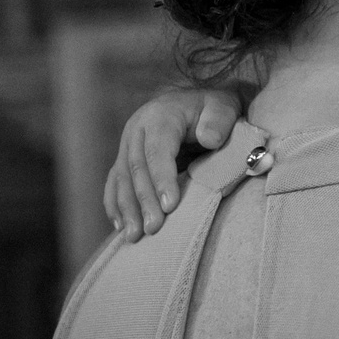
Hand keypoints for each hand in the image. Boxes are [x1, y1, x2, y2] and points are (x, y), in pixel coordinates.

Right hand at [103, 86, 242, 241]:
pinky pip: (115, 183)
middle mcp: (137, 130)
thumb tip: (209, 139)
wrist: (198, 103)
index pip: (157, 150)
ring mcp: (127, 145)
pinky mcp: (124, 158)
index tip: (170, 206)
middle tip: (153, 229)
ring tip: (134, 235)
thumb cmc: (213, 109)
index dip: (162, 178)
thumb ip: (218, 120)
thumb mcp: (223, 107)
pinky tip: (120, 226)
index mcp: (160, 116)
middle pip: (136, 168)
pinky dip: (116, 205)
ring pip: (122, 179)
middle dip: (144, 201)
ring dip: (127, 209)